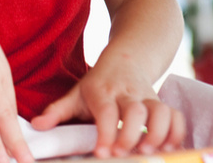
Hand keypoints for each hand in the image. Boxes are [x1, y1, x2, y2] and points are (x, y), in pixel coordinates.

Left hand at [29, 62, 184, 157]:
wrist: (127, 59)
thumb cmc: (98, 83)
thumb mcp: (75, 93)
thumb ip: (56, 111)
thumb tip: (36, 126)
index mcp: (102, 91)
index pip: (106, 111)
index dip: (106, 132)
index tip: (102, 153)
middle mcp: (127, 94)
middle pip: (136, 111)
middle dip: (131, 134)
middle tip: (124, 153)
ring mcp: (148, 97)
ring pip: (161, 111)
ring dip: (159, 133)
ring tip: (150, 152)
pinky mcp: (162, 103)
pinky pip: (176, 115)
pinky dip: (177, 132)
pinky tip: (169, 148)